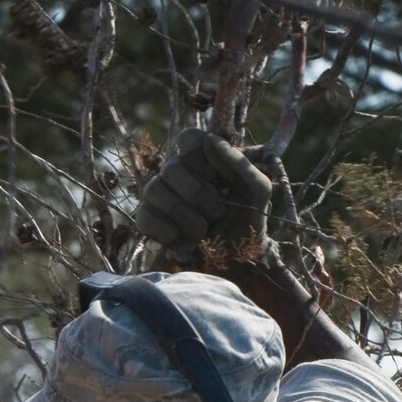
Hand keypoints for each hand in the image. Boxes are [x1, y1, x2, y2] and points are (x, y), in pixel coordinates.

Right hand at [135, 127, 277, 266]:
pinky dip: (165, 230)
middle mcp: (178, 173)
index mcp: (204, 160)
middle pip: (171, 167)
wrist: (236, 263)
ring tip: (202, 230)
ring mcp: (160, 196)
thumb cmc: (248, 222)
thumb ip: (238, 163)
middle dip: (197, 194)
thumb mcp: (256, 191)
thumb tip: (210, 140)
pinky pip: (144, 216)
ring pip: (154, 190)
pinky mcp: (149, 220)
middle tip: (217, 212)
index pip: (188, 138)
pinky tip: (181, 239)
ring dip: (183, 214)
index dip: (199, 157)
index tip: (216, 178)